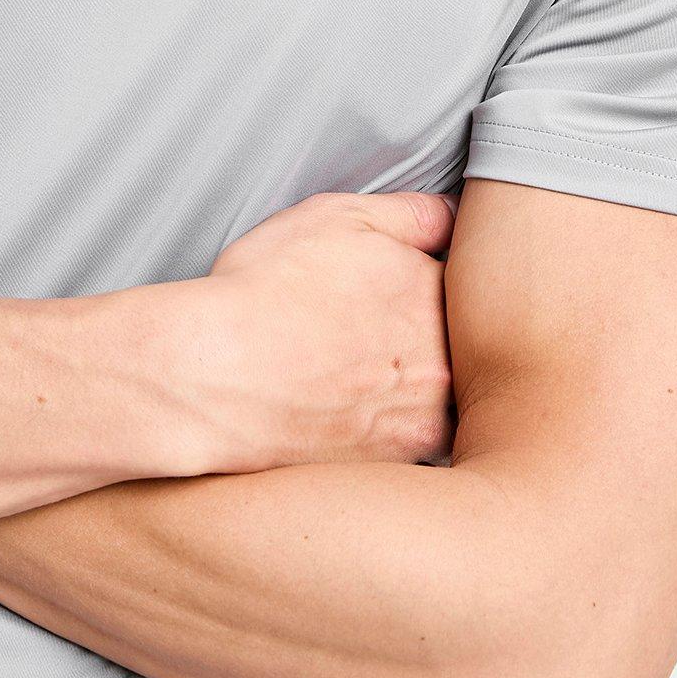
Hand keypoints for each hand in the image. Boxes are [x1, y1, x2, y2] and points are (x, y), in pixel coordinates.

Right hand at [205, 187, 458, 472]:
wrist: (214, 377)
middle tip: (368, 336)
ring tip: (357, 377)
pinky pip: (414, 442)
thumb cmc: (265, 291)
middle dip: (424, 338)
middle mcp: (444, 360)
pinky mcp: (396, 463)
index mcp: (435, 293)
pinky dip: (391, 430)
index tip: (393, 291)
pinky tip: (351, 414)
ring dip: (413, 388)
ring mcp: (425, 418)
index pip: (462, 284)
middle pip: (459, 345)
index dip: (424, 282)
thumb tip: (454, 217)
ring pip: (440, 398)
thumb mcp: (338, 217)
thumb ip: (411, 214)